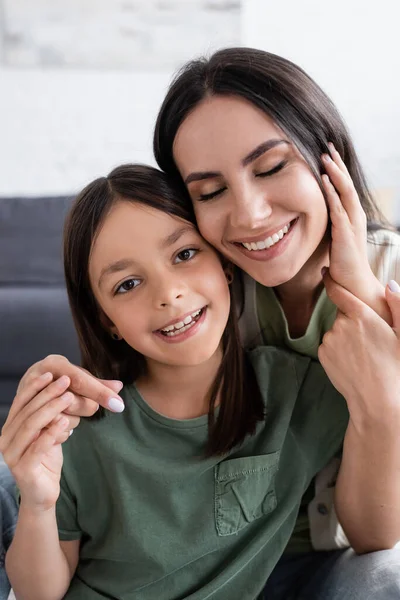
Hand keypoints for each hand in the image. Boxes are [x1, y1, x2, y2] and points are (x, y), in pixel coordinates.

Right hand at [0, 374, 74, 510]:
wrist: (43, 493)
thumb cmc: (46, 459)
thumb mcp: (48, 432)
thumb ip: (51, 415)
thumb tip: (65, 389)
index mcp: (10, 428)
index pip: (21, 402)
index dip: (35, 386)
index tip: (50, 373)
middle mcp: (6, 440)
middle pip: (27, 411)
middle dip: (47, 394)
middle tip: (65, 382)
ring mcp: (12, 455)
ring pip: (31, 426)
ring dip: (51, 409)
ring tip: (68, 398)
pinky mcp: (23, 469)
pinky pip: (37, 447)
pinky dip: (51, 433)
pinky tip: (65, 422)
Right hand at [15, 355, 124, 423]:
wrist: (28, 395)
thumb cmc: (59, 386)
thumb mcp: (78, 380)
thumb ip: (97, 385)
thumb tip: (119, 386)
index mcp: (53, 364)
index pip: (80, 380)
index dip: (100, 393)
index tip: (118, 405)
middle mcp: (34, 377)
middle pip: (70, 400)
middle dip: (83, 406)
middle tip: (86, 405)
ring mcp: (23, 398)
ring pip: (60, 418)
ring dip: (72, 420)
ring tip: (68, 414)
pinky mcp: (18, 421)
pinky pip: (50, 432)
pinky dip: (62, 432)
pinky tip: (63, 427)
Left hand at [318, 272, 399, 428]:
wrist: (378, 401)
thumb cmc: (396, 367)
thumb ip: (398, 306)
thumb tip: (389, 284)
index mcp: (363, 316)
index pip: (339, 291)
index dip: (331, 280)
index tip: (326, 272)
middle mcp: (341, 325)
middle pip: (343, 315)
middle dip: (352, 321)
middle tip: (370, 340)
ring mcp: (330, 340)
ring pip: (336, 331)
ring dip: (346, 337)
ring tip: (364, 354)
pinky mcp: (323, 355)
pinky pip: (330, 345)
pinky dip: (338, 350)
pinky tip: (354, 362)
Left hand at [321, 143, 390, 323]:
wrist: (353, 283)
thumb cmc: (343, 264)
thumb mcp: (334, 240)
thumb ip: (329, 230)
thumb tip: (315, 222)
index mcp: (351, 216)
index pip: (344, 188)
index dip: (337, 171)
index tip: (328, 155)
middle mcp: (354, 216)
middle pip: (347, 184)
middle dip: (337, 164)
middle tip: (328, 146)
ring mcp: (351, 223)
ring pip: (344, 192)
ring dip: (335, 174)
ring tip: (325, 157)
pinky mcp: (345, 233)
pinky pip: (338, 208)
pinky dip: (332, 193)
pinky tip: (325, 181)